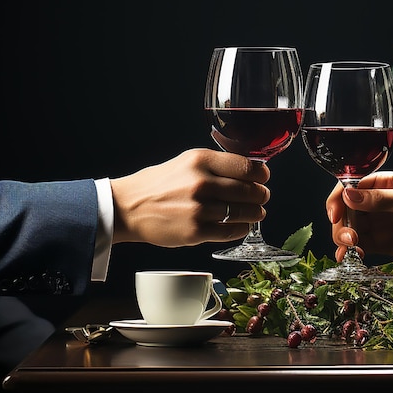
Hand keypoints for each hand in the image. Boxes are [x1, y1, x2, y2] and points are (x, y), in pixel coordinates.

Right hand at [110, 148, 269, 246]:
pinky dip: (241, 229)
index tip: (264, 178)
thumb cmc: (159, 184)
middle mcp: (201, 183)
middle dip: (261, 195)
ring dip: (255, 213)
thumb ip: (217, 165)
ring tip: (256, 212)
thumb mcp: (186, 162)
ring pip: (243, 212)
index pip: (247, 166)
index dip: (261, 174)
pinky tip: (242, 225)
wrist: (128, 207)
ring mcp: (199, 209)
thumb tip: (250, 170)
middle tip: (263, 197)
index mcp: (200, 160)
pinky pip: (231, 231)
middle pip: (249, 190)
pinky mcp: (195, 232)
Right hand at [326, 171, 392, 275]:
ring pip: (352, 229)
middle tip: (348, 238)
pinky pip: (362, 245)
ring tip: (350, 249)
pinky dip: (353, 251)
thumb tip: (348, 195)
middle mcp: (379, 202)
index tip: (334, 214)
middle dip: (342, 223)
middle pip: (348, 210)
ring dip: (345, 238)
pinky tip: (351, 257)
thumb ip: (380, 200)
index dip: (339, 199)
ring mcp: (381, 223)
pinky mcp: (385, 243)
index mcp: (386, 183)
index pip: (352, 186)